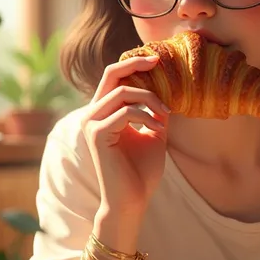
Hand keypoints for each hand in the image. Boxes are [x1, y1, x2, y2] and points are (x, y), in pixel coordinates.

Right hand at [81, 54, 169, 217]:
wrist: (133, 200)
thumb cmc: (142, 170)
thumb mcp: (154, 133)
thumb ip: (155, 111)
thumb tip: (167, 89)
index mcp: (104, 112)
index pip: (115, 77)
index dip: (134, 64)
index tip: (157, 60)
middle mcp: (92, 114)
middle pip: (111, 74)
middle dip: (136, 64)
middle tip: (159, 62)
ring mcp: (91, 123)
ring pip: (123, 93)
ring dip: (150, 99)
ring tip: (165, 114)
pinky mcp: (96, 134)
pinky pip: (125, 112)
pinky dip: (146, 116)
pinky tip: (157, 128)